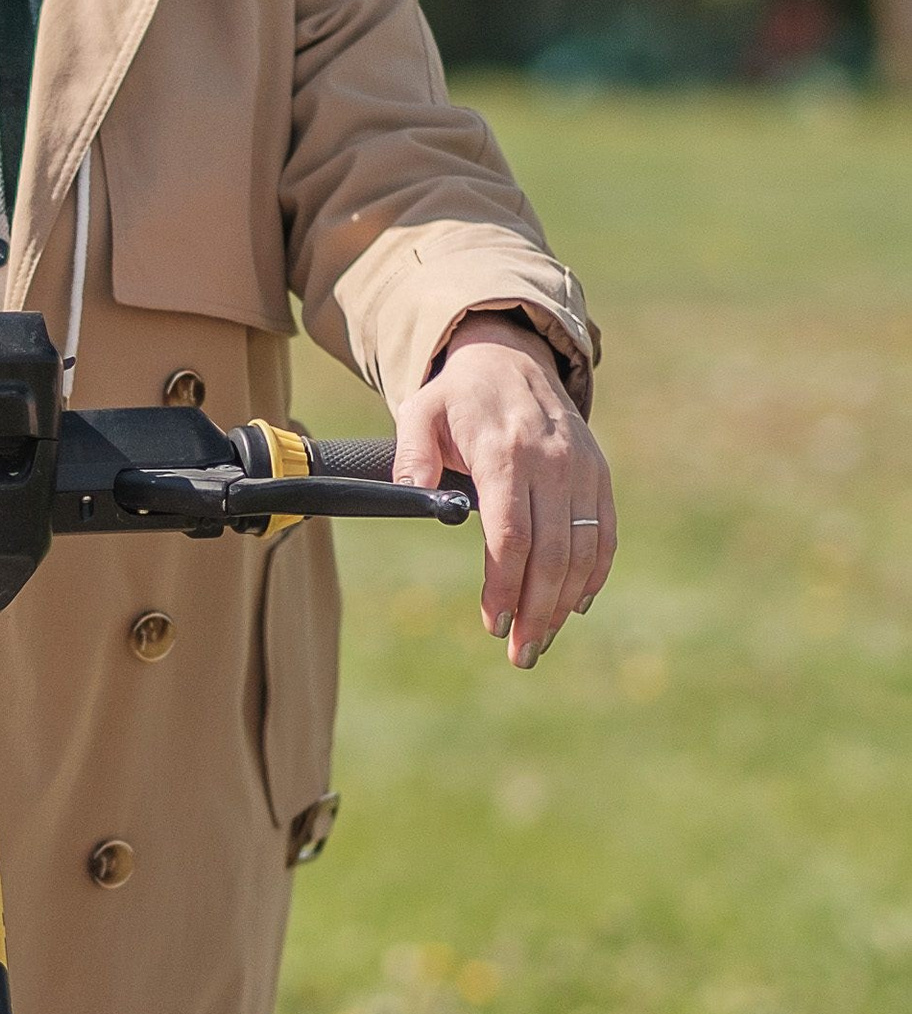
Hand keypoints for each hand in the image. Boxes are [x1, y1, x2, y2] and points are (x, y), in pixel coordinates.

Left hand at [393, 316, 614, 669]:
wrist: (512, 360)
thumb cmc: (457, 398)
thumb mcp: (419, 412)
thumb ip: (410, 453)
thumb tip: (409, 490)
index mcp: (505, 452)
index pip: (511, 534)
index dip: (505, 584)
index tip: (493, 622)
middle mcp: (551, 462)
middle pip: (551, 553)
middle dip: (537, 610)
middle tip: (520, 653)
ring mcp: (580, 469)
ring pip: (582, 549)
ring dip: (563, 603)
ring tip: (539, 641)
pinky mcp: (597, 475)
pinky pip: (604, 533)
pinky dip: (593, 574)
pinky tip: (573, 606)